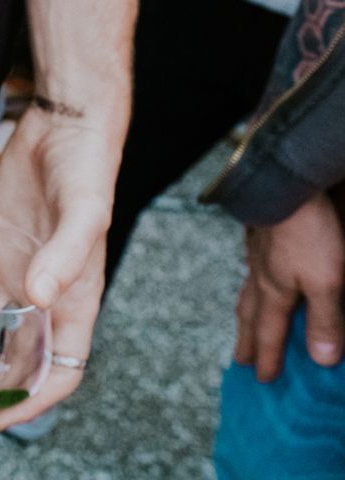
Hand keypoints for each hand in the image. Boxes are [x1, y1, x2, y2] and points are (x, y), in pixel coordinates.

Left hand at [0, 105, 119, 429]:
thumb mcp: (85, 213)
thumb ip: (65, 257)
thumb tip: (37, 297)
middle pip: (12, 351)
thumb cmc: (87, 169)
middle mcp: (41, 289)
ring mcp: (13, 264)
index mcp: (73, 297)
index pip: (58, 366)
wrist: (65, 124)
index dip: (32, 399)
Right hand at [233, 192, 344, 381]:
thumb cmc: (308, 235)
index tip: (262, 380)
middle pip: (250, 316)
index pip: (270, 333)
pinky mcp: (260, 236)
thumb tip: (319, 360)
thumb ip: (324, 320)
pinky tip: (252, 275)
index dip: (267, 358)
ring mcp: (258, 256)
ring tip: (242, 324)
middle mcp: (261, 278)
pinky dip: (249, 281)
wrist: (286, 187)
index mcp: (275, 292)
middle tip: (240, 360)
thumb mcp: (326, 282)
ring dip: (244, 313)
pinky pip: (251, 268)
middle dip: (247, 340)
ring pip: (247, 291)